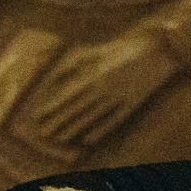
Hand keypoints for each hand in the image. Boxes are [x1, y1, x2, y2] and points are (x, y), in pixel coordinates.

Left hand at [17, 31, 178, 148]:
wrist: (153, 49)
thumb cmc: (118, 49)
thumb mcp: (91, 52)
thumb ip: (71, 65)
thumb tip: (52, 78)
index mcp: (93, 74)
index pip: (67, 95)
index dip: (51, 107)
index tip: (37, 117)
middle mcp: (103, 89)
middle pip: (77, 109)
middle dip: (59, 122)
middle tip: (44, 134)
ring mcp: (117, 98)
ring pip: (92, 118)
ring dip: (74, 129)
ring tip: (60, 139)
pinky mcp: (131, 106)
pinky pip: (113, 121)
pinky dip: (100, 131)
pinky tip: (88, 141)